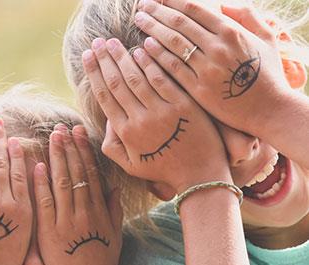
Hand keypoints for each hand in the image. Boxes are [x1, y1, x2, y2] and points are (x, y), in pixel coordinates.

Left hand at [33, 125, 122, 264]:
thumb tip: (114, 187)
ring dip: (56, 158)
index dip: (84, 152)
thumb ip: (115, 211)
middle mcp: (84, 212)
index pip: (91, 175)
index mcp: (99, 212)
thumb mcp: (115, 237)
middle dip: (69, 148)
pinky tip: (37, 166)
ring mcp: (66, 222)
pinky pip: (45, 204)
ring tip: (52, 137)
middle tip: (63, 127)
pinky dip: (41, 184)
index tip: (79, 134)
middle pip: (76, 174)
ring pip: (61, 183)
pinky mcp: (49, 234)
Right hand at [83, 38, 229, 192]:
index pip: (105, 96)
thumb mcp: (131, 166)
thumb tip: (107, 121)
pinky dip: (151, 62)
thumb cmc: (163, 170)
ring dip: (123, 57)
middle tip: (96, 42)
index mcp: (126, 133)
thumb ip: (112, 146)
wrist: (199, 175)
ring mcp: (162, 111)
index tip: (88, 57)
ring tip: (113, 42)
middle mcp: (140, 119)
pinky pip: (162, 78)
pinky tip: (142, 48)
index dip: (94, 74)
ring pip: (137, 77)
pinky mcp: (183, 104)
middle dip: (104, 60)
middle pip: (118, 83)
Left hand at [135, 0, 289, 134]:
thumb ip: (247, 16)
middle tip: (141, 7)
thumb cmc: (268, 75)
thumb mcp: (266, 38)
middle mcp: (217, 48)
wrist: (269, 110)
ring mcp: (207, 69)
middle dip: (158, 12)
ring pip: (173, 44)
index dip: (173, 1)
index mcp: (232, 32)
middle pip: (180, 24)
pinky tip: (145, 48)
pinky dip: (158, 56)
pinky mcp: (199, 90)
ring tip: (139, 21)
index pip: (195, 10)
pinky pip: (173, 69)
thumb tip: (224, 5)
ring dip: (153, 30)